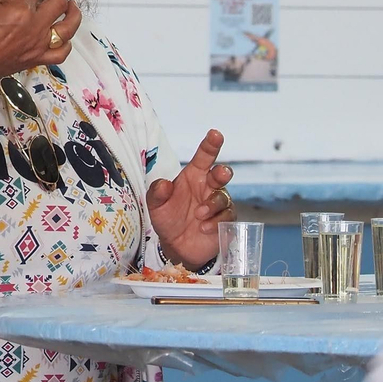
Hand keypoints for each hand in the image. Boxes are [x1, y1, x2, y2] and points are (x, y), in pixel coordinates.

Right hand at [0, 0, 82, 82]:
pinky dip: (66, 44)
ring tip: (71, 6)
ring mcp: (39, 44)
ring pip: (69, 27)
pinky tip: (63, 36)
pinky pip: (61, 52)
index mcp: (20, 11)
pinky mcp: (38, 58)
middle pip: (58, 2)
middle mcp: (35, 27)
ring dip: (73, 13)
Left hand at [146, 129, 234, 269]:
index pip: (204, 156)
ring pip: (223, 197)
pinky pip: (226, 218)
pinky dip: (216, 222)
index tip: (215, 134)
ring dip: (212, 205)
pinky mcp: (224, 222)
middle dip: (222, 172)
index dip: (211, 145)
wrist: (175, 247)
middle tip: (220, 175)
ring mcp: (218, 205)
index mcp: (194, 176)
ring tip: (198, 215)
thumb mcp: (156, 206)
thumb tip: (164, 184)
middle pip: (221, 174)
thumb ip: (157, 193)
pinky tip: (204, 228)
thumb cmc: (167, 218)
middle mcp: (208, 187)